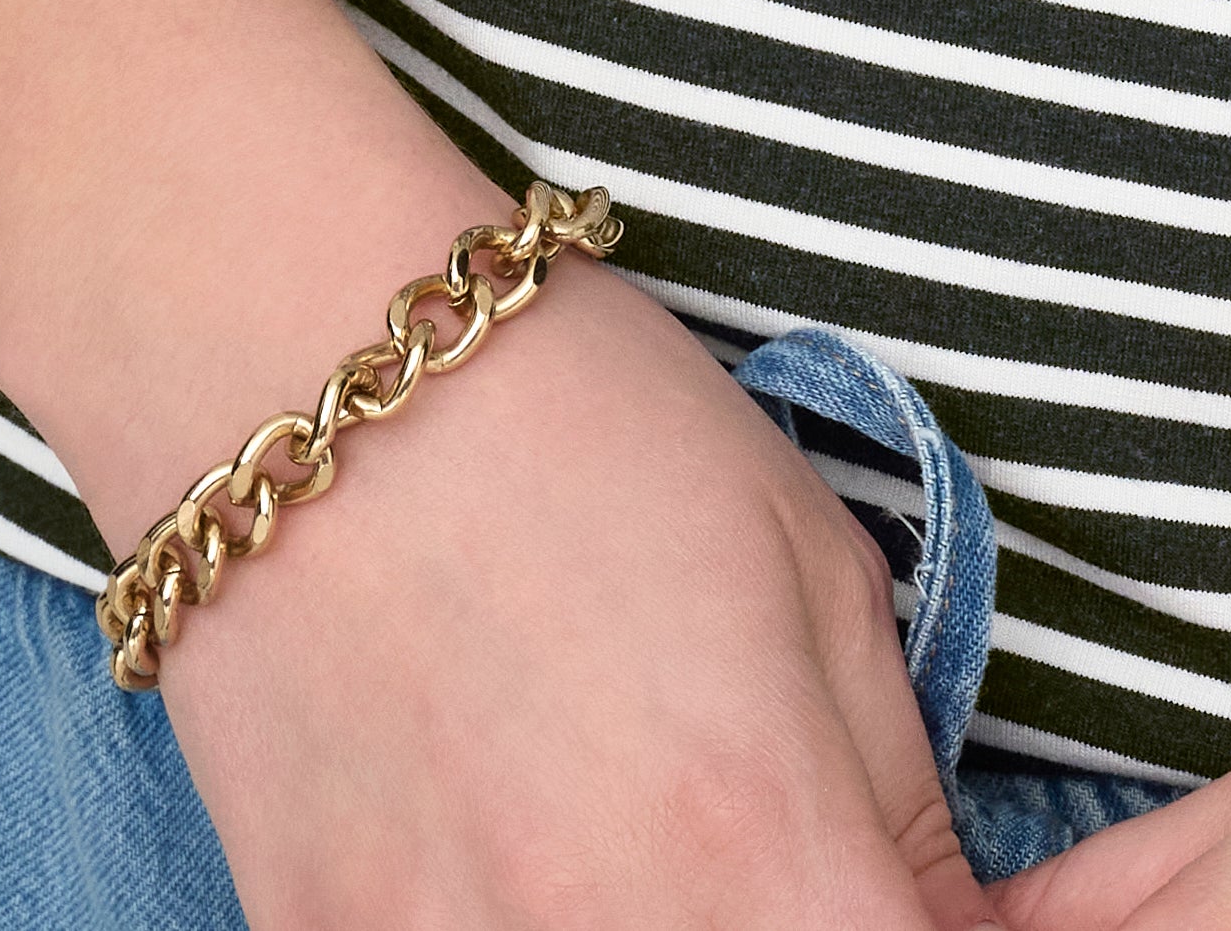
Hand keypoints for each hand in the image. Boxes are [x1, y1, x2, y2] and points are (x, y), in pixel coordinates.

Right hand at [141, 259, 993, 930]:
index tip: (940, 898)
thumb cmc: (584, 424)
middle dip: (807, 927)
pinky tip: (518, 844)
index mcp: (751, 839)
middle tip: (799, 858)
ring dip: (666, 929)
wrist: (291, 358)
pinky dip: (518, 924)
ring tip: (649, 832)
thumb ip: (902, 803)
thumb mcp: (817, 571)